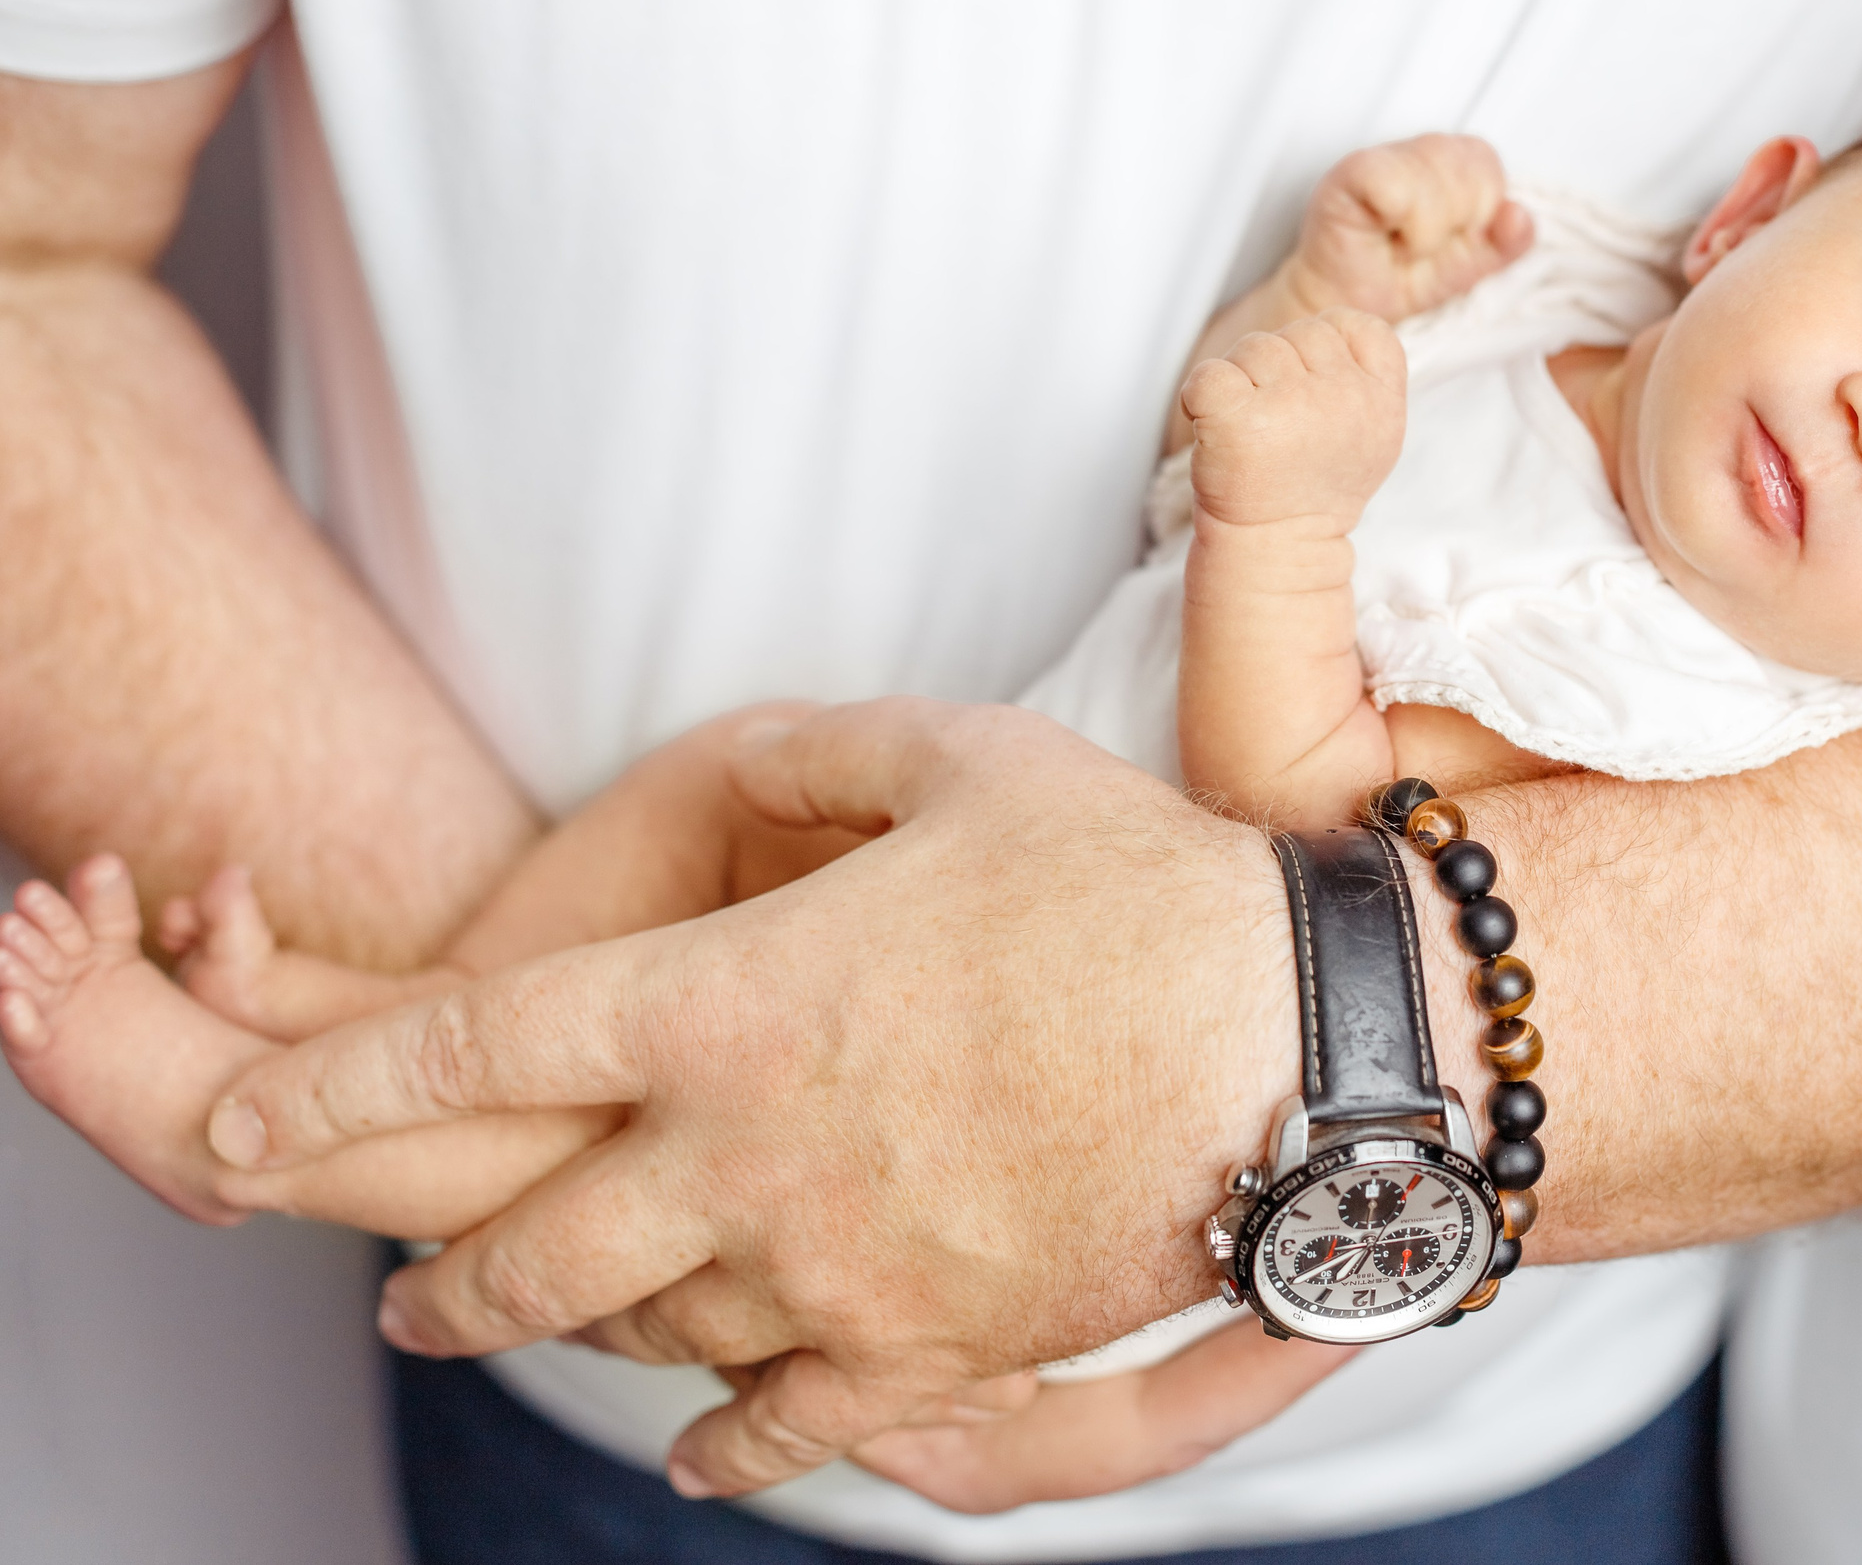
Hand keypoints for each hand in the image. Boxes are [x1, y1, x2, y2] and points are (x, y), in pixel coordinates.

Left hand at [201, 699, 1303, 1498]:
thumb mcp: (962, 756)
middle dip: (438, 1276)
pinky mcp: (934, 1352)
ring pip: (648, 1343)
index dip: (326, 1093)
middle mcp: (750, 1157)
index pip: (473, 1049)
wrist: (1292, 1042)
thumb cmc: (1129, 879)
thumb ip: (814, 751)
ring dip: (574, 1341)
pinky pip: (788, 1432)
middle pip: (528, 1250)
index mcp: (733, 1000)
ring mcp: (837, 1272)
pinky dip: (729, 1445)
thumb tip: (738, 754)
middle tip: (403, 1292)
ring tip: (552, 1331)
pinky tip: (707, 1441)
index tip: (236, 1136)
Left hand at [1181, 307, 1406, 533]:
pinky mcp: (1237, 421)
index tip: (1312, 391)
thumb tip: (1334, 326)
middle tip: (1278, 422)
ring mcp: (1290, 407)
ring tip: (1252, 429)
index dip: (1325, 347)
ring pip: (1254, 347)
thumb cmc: (1312, 488)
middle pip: (1298, 332)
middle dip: (1280, 367)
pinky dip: (1199, 396)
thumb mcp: (1372, 435)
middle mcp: (1342, 399)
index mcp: (1381, 399)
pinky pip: (1209, 374)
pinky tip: (1217, 427)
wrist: (1278, 547)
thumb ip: (1365, 377)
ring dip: (1242, 381)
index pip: (1355, 325)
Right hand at [1282, 133, 1532, 325]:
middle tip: (1421, 246)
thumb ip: (1498, 247)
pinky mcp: (1353, 171)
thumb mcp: (1462, 270)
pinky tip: (1384, 234)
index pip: (1488, 163)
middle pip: (1472, 166)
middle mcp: (1420, 150)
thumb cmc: (1395, 281)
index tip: (1449, 241)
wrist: (1340, 307)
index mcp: (1453, 165)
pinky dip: (1402, 219)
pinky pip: (1398, 182)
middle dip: (1457, 222)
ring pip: (1438, 174)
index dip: (1480, 210)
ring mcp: (1384, 156)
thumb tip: (1522, 218)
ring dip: (1428, 228)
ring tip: (1403, 245)